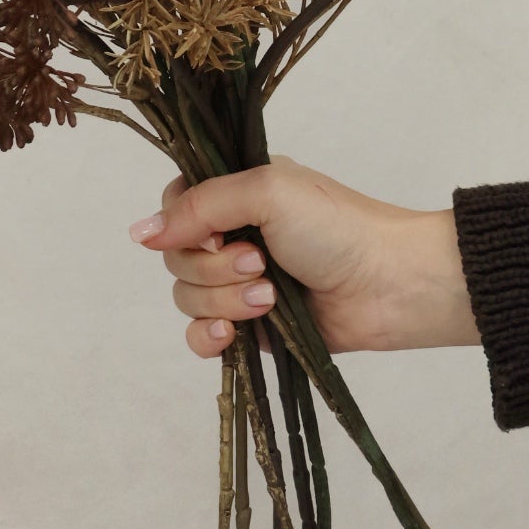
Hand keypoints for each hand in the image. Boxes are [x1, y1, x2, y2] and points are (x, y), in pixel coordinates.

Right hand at [129, 155, 480, 356]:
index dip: (181, 225)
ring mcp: (239, 284)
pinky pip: (201, 337)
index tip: (214, 234)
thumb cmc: (336, 227)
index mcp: (235, 194)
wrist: (389, 284)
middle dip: (213, 267)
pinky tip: (231, 334)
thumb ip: (198, 207)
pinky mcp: (250, 328)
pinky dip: (209, 336)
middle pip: (175, 257)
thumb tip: (139, 234)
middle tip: (260, 263)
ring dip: (223, 300)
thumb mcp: (266, 192)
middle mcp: (231, 236)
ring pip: (186, 298)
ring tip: (270, 296)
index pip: (174, 206)